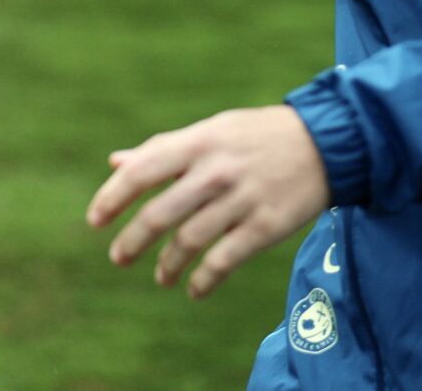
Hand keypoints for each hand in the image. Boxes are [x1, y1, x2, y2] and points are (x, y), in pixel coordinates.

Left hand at [85, 105, 328, 298]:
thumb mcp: (209, 131)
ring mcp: (241, 199)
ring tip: (161, 277)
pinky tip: (194, 289)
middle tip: (118, 258)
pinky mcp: (266, 225)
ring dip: (169, 265)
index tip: (94, 221)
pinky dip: (204, 279)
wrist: (326, 142)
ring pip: (190, 241)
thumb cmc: (255, 136)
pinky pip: (225, 260)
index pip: (142, 172)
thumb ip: (162, 149)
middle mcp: (215, 171)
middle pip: (160, 214)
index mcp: (197, 142)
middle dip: (132, 241)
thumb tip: (116, 163)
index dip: (112, 198)